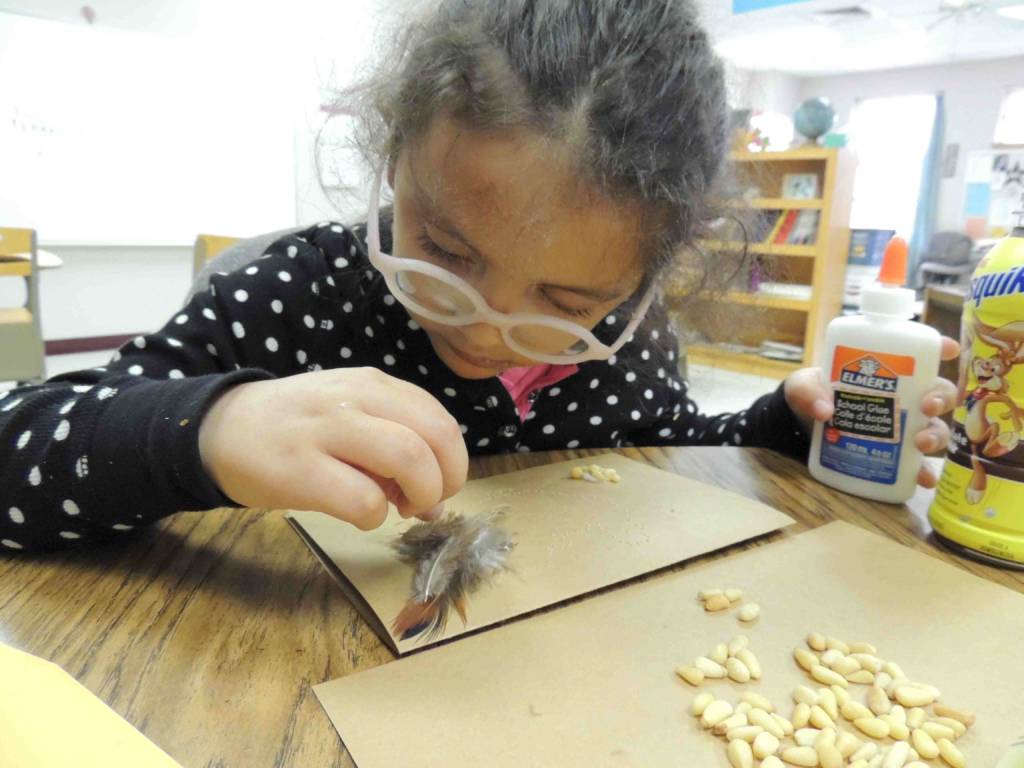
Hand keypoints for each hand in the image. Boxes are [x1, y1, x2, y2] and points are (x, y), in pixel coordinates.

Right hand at [198, 368, 468, 529]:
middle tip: (424, 501)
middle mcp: (355, 398)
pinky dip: (374, 516)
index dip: (453, 461)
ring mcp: (326, 430)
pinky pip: (363, 500)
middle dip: (446, 480)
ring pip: (407, 457)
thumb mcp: (352, 418)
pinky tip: (358, 514)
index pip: (440, 419)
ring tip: (399, 506)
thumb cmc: (297, 427)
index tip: (436, 483)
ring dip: (419, 494)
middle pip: (434, 436)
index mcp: (373, 385)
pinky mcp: (299, 470)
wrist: (220, 429)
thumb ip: (398, 447)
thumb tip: (438, 504)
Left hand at [784, 336, 960, 487]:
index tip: (949, 349)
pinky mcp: (896, 454)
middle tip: (926, 406)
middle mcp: (904, 397)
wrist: (801, 428)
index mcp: (888, 371)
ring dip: (935, 435)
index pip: (921, 354)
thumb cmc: (812, 395)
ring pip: (935, 428)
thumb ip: (807, 391)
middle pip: (939, 393)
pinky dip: (924, 472)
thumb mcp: (803, 386)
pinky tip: (924, 479)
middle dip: (941, 397)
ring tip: (920, 443)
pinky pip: (918, 464)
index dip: (941, 348)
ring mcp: (903, 427)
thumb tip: (824, 410)